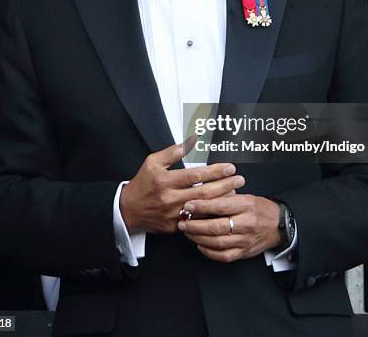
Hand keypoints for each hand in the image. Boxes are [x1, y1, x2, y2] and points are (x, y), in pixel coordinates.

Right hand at [119, 142, 244, 233]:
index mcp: (165, 181)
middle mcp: (170, 198)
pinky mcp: (175, 227)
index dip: (215, 171)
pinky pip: (196, 221)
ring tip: (235, 192)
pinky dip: (210, 215)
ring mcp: (173, 215)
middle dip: (224, 185)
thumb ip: (173, 152)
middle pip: (203, 192)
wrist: (128, 210)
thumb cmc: (142, 184)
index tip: (229, 167)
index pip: (196, 175)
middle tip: (239, 179)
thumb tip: (191, 141)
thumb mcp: (153, 162)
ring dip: (221, 200)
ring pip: (203, 209)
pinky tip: (221, 209)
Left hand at [178, 194, 280, 261]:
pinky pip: (223, 256)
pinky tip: (200, 245)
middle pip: (216, 226)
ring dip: (198, 238)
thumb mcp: (245, 196)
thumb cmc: (259, 208)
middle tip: (183, 221)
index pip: (220, 206)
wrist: (279, 225)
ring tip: (188, 232)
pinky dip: (209, 252)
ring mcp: (245, 240)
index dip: (201, 206)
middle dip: (195, 225)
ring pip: (217, 242)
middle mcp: (246, 224)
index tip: (188, 205)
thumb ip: (225, 196)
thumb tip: (202, 195)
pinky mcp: (244, 252)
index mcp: (246, 206)